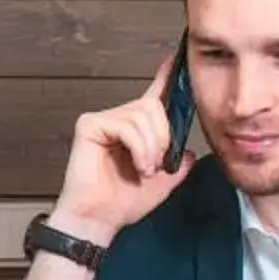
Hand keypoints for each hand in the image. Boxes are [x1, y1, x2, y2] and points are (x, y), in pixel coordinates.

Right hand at [53, 50, 192, 238]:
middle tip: (156, 164)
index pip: (154, 96)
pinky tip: (136, 165)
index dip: (166, 76)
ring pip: (143, 115)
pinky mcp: (89, 125)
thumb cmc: (122, 203)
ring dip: (151, 147)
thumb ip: (177, 165)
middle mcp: (118, 119)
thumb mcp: (163, 183)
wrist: (99, 220)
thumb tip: (188, 151)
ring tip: (144, 169)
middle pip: (154, 106)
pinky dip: (138, 147)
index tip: (177, 59)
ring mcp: (102, 120)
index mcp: (135, 129)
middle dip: (163, 137)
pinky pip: (126, 125)